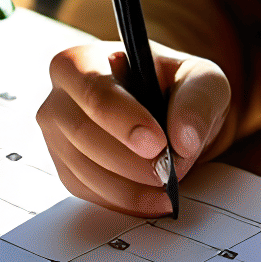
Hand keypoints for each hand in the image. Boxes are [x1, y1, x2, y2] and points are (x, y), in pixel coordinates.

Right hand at [37, 42, 228, 216]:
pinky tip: (152, 200)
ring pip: (82, 169)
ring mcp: (57, 137)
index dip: (123, 120)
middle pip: (82, 133)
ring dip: (128, 187)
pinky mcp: (67, 169)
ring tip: (168, 190)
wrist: (173, 119)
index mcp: (83, 60)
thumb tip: (182, 139)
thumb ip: (198, 100)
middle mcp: (60, 97)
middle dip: (129, 160)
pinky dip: (123, 201)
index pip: (93, 90)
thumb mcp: (203, 80)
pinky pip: (87, 191)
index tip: (158, 144)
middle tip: (169, 173)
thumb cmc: (179, 89)